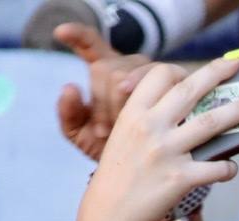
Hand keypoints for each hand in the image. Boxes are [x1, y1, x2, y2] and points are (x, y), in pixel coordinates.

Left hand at [54, 23, 155, 160]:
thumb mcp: (83, 136)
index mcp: (104, 71)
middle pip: (108, 68)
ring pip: (132, 75)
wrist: (144, 170)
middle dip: (102, 101)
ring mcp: (154, 72)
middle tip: (103, 132)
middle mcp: (128, 66)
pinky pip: (163, 79)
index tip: (60, 33)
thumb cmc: (111, 149)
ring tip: (121, 130)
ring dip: (123, 105)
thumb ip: (69, 114)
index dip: (77, 35)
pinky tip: (147, 116)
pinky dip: (152, 98)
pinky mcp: (178, 82)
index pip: (90, 43)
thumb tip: (70, 87)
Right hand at [77, 56, 238, 220]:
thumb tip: (191, 109)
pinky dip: (229, 167)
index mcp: (134, 113)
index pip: (160, 75)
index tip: (199, 74)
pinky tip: (230, 168)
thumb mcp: (125, 138)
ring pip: (212, 122)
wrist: (109, 216)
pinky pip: (217, 166)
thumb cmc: (121, 176)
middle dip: (219, 72)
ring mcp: (166, 152)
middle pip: (191, 90)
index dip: (182, 70)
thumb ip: (150, 120)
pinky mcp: (180, 178)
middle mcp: (150, 127)